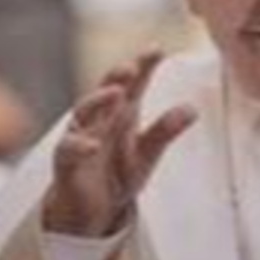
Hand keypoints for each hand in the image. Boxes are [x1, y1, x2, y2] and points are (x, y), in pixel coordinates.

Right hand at [41, 52, 196, 237]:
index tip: (156, 49)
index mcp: (122, 114)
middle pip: (106, 91)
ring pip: (83, 112)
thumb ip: (165, 131)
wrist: (91, 210)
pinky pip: (69, 150)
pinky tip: (94, 144)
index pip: (133, 84)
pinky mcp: (67, 163)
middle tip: (132, 66)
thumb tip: (193, 109)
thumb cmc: (117, 173)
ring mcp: (81, 138)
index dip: (143, 66)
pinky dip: (80, 146)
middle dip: (117, 76)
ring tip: (115, 93)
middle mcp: (100, 120)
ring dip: (97, 101)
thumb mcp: (147, 153)